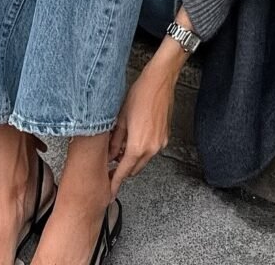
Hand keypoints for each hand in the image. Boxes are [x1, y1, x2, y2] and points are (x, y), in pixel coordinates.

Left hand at [108, 58, 177, 197]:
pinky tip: (134, 137)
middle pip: (134, 169)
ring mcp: (160, 143)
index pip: (123, 172)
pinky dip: (142, 149)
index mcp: (138, 146)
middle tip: (111, 163)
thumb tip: (109, 155)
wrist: (160, 81)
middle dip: (123, 169)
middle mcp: (151, 149)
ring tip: (120, 147)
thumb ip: (114, 141)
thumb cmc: (139, 95)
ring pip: (143, 160)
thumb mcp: (120, 118)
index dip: (115, 182)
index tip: (109, 191)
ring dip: (132, 158)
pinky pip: (151, 150)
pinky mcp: (165, 136)